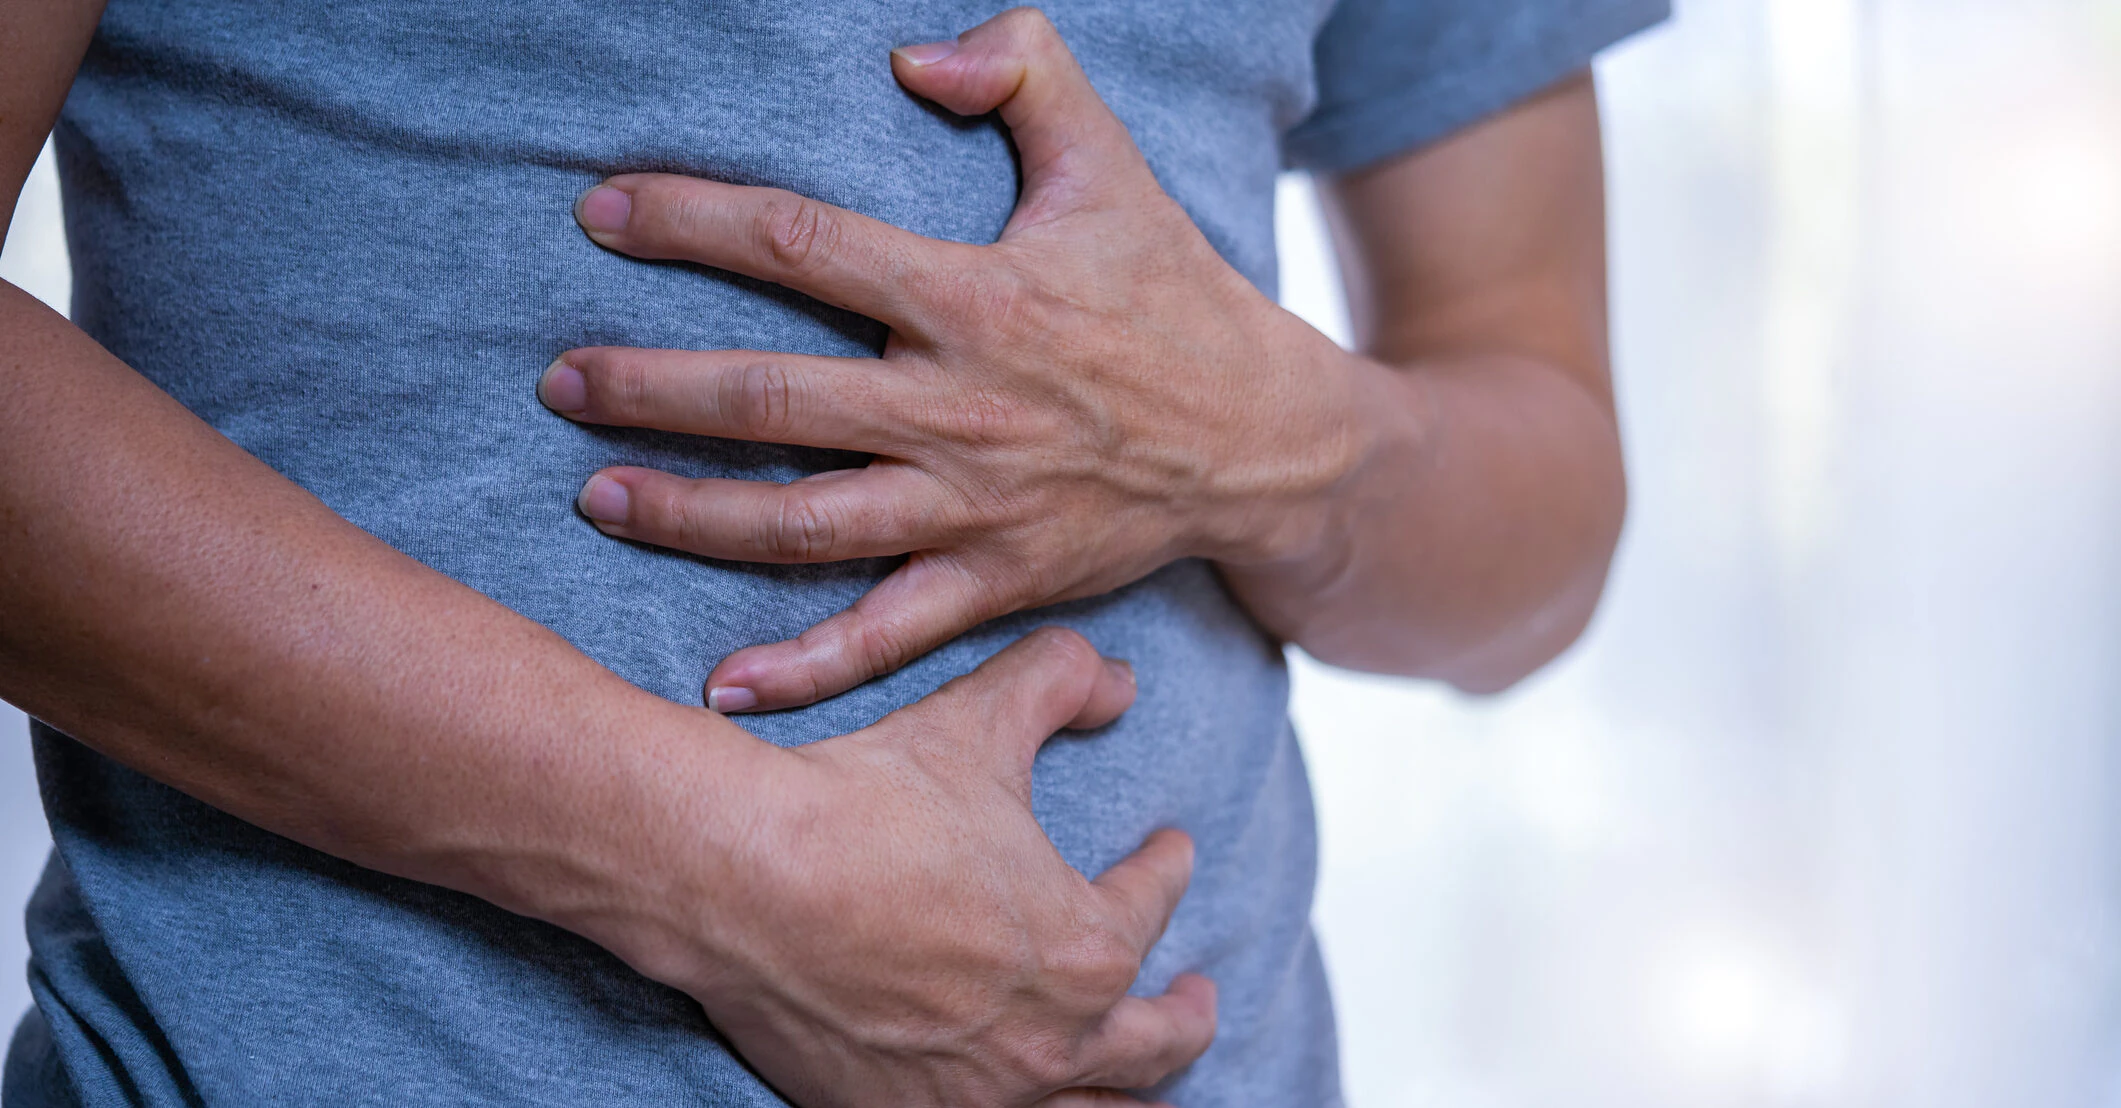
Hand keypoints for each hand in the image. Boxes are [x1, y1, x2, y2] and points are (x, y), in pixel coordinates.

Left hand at [539, 7, 1370, 710]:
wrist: (1268, 442)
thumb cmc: (1173, 296)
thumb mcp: (1110, 166)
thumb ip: (1026, 75)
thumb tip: (915, 54)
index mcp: (976, 298)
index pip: (805, 246)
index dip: (693, 221)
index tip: (601, 213)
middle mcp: (962, 410)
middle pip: (774, 402)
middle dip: (651, 388)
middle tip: (560, 380)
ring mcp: (974, 510)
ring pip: (804, 525)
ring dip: (691, 516)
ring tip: (597, 497)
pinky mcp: (995, 584)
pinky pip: (885, 636)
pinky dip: (805, 669)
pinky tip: (720, 685)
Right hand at [620, 628, 1213, 1107]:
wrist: (740, 880)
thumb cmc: (866, 802)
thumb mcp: (983, 717)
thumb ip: (1062, 681)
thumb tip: (1116, 678)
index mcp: (1087, 950)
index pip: (1150, 905)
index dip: (1164, 867)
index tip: (1167, 850)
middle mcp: (1050, 1043)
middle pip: (1154, 1043)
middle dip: (1185, 1017)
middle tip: (1198, 999)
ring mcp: (980, 1097)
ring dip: (1130, 1097)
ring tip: (1149, 1094)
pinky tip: (1034, 1107)